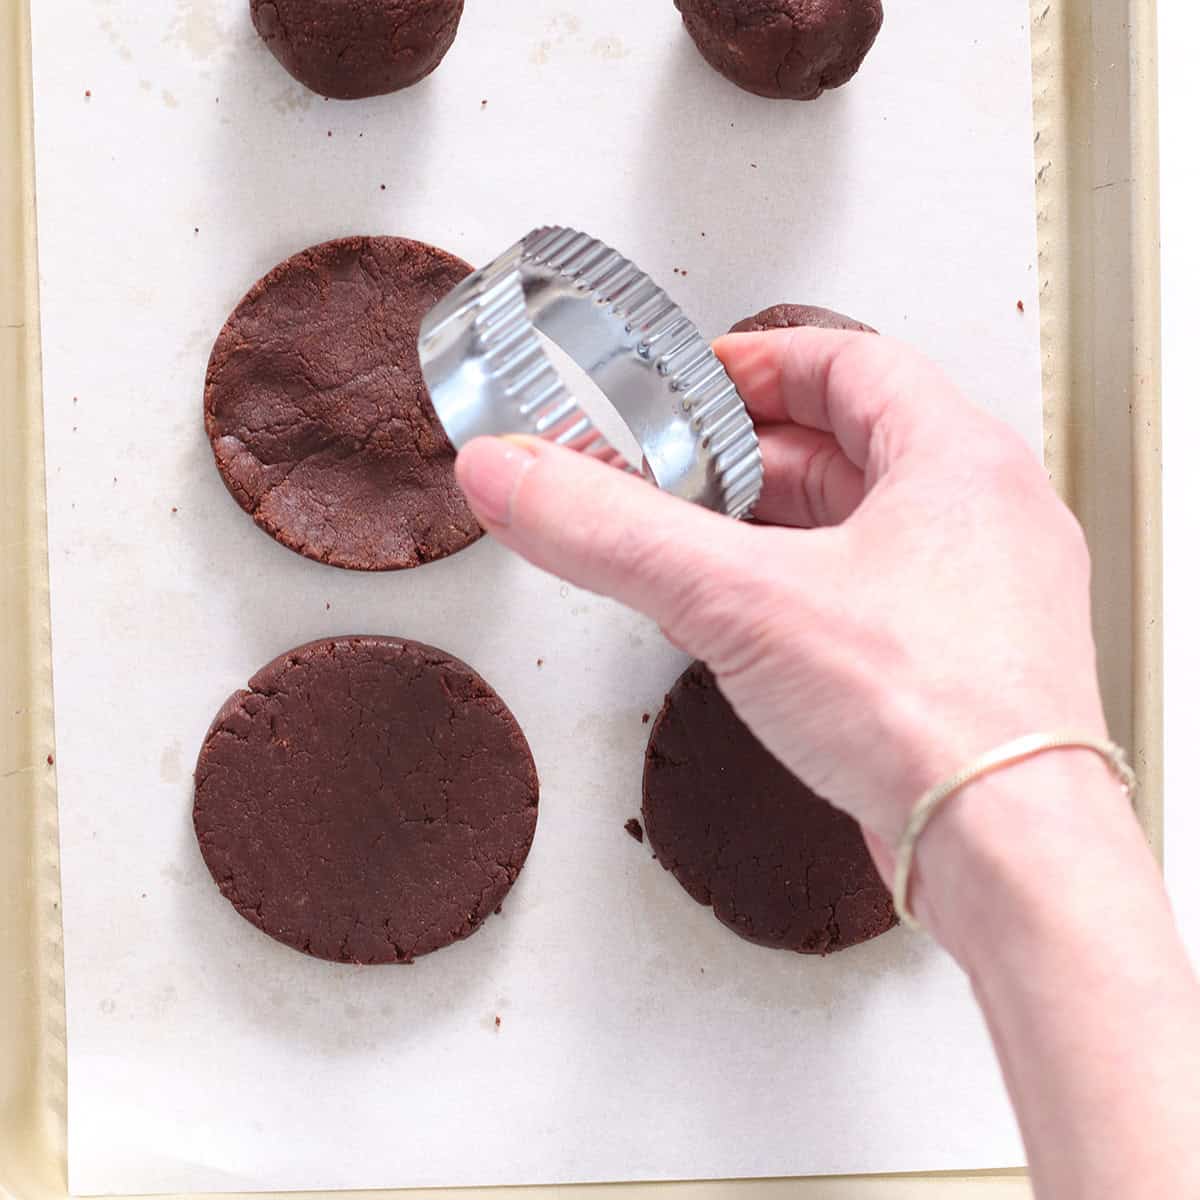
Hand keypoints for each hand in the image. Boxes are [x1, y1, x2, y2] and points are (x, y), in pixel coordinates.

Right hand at [454, 330, 1108, 880]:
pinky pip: (875, 601)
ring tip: (703, 550)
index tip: (699, 379)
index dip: (764, 362)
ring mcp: (982, 601)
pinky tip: (755, 634)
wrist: (1011, 858)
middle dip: (752, 457)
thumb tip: (515, 476)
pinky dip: (806, 597)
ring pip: (866, 529)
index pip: (854, 362)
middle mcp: (985, 521)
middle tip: (680, 472)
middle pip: (853, 447)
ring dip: (778, 530)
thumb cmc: (932, 716)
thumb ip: (613, 532)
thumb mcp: (739, 599)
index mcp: (958, 461)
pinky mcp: (962, 672)